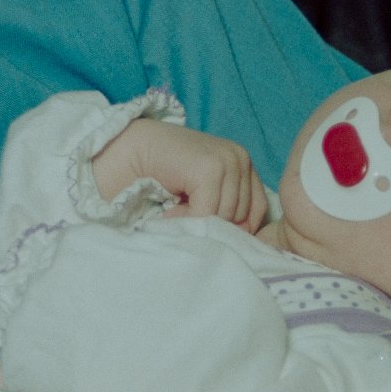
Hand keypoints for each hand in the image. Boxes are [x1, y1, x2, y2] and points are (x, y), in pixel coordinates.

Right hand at [92, 119, 267, 232]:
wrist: (133, 151)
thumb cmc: (165, 173)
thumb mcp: (205, 190)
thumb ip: (226, 205)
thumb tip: (243, 239)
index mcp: (243, 162)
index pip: (257, 208)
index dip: (234, 225)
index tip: (208, 225)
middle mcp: (240, 158)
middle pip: (242, 215)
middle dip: (213, 223)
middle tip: (183, 213)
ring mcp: (227, 161)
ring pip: (225, 216)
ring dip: (197, 220)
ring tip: (175, 209)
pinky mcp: (209, 168)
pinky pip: (207, 212)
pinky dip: (186, 218)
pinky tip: (169, 209)